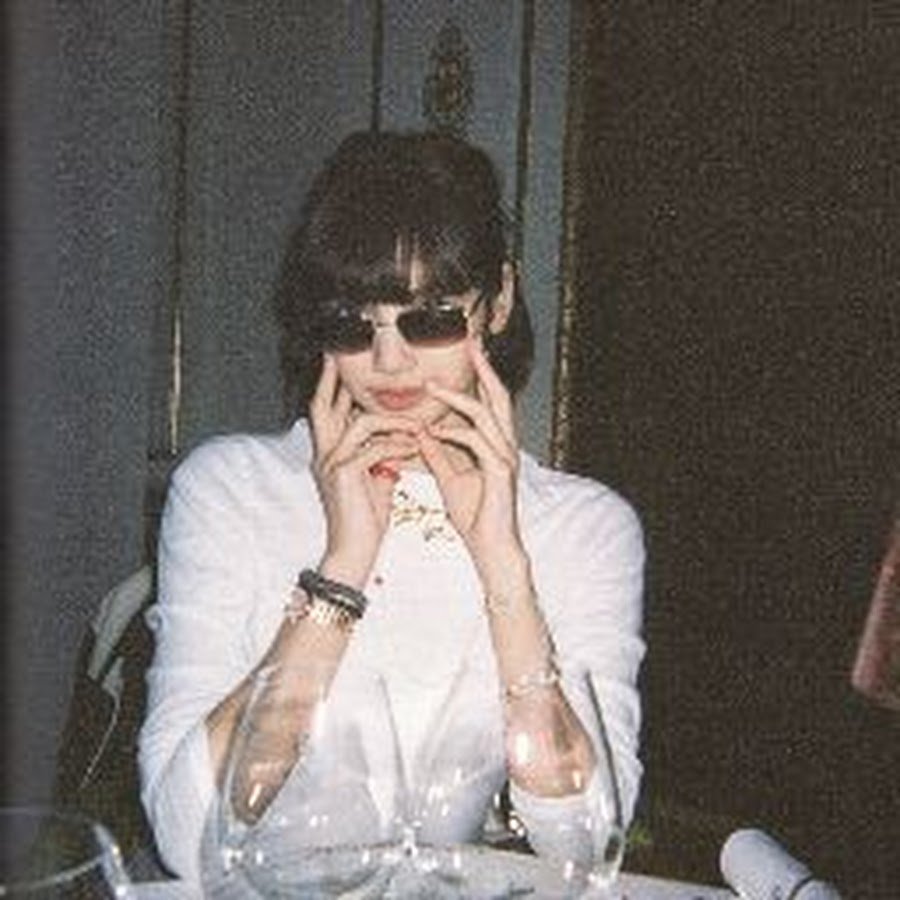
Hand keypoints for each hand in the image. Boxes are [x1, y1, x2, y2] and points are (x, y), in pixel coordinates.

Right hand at [309, 356, 418, 584]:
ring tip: (417, 425)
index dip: (333, 386)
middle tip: (342, 357)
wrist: (353, 554)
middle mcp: (323, 454)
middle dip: (334, 379)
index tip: (340, 363)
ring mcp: (330, 464)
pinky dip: (397, 444)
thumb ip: (380, 457)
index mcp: (329, 454)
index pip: (327, 411)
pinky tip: (414, 446)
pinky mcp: (344, 475)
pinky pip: (374, 448)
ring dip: (392, 420)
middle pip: (323, 405)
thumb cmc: (365, 521)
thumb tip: (397, 440)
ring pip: (361, 423)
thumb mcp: (374, 481)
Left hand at [417, 341, 526, 580]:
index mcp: (496, 444)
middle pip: (498, 396)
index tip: (464, 353)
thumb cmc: (476, 518)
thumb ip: (438, 455)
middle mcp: (506, 445)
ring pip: (486, 414)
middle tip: (468, 342)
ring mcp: (506, 457)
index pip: (490, 401)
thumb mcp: (450, 480)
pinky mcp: (500, 472)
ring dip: (457, 398)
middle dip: (484, 368)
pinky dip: (455, 433)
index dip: (479, 376)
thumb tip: (422, 432)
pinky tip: (435, 432)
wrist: (491, 550)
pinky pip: (478, 442)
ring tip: (432, 387)